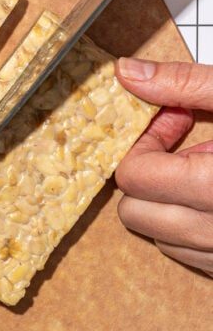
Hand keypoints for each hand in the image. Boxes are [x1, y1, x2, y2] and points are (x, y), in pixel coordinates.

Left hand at [115, 58, 212, 276]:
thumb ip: (185, 84)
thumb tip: (126, 73)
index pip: (134, 177)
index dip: (144, 144)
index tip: (172, 120)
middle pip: (135, 213)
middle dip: (148, 175)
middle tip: (184, 144)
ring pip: (160, 238)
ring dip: (169, 203)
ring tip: (208, 170)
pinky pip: (192, 256)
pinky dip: (194, 226)